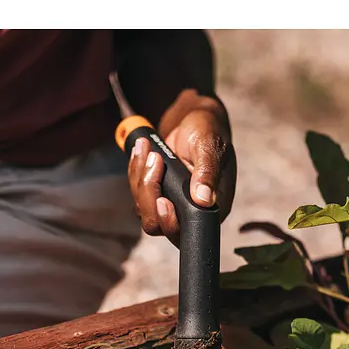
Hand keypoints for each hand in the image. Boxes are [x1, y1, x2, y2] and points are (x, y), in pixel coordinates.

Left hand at [127, 91, 236, 244]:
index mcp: (213, 207)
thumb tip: (204, 200)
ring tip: (147, 148)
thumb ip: (208, 172)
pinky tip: (143, 151)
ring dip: (140, 178)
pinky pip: (137, 195)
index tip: (162, 199)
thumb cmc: (207, 129)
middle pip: (158, 224)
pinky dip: (135, 172)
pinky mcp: (157, 195)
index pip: (187, 230)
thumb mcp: (209, 145)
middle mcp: (192, 212)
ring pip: (143, 210)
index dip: (169, 221)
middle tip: (154, 159)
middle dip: (148, 193)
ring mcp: (172, 205)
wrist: (192, 118)